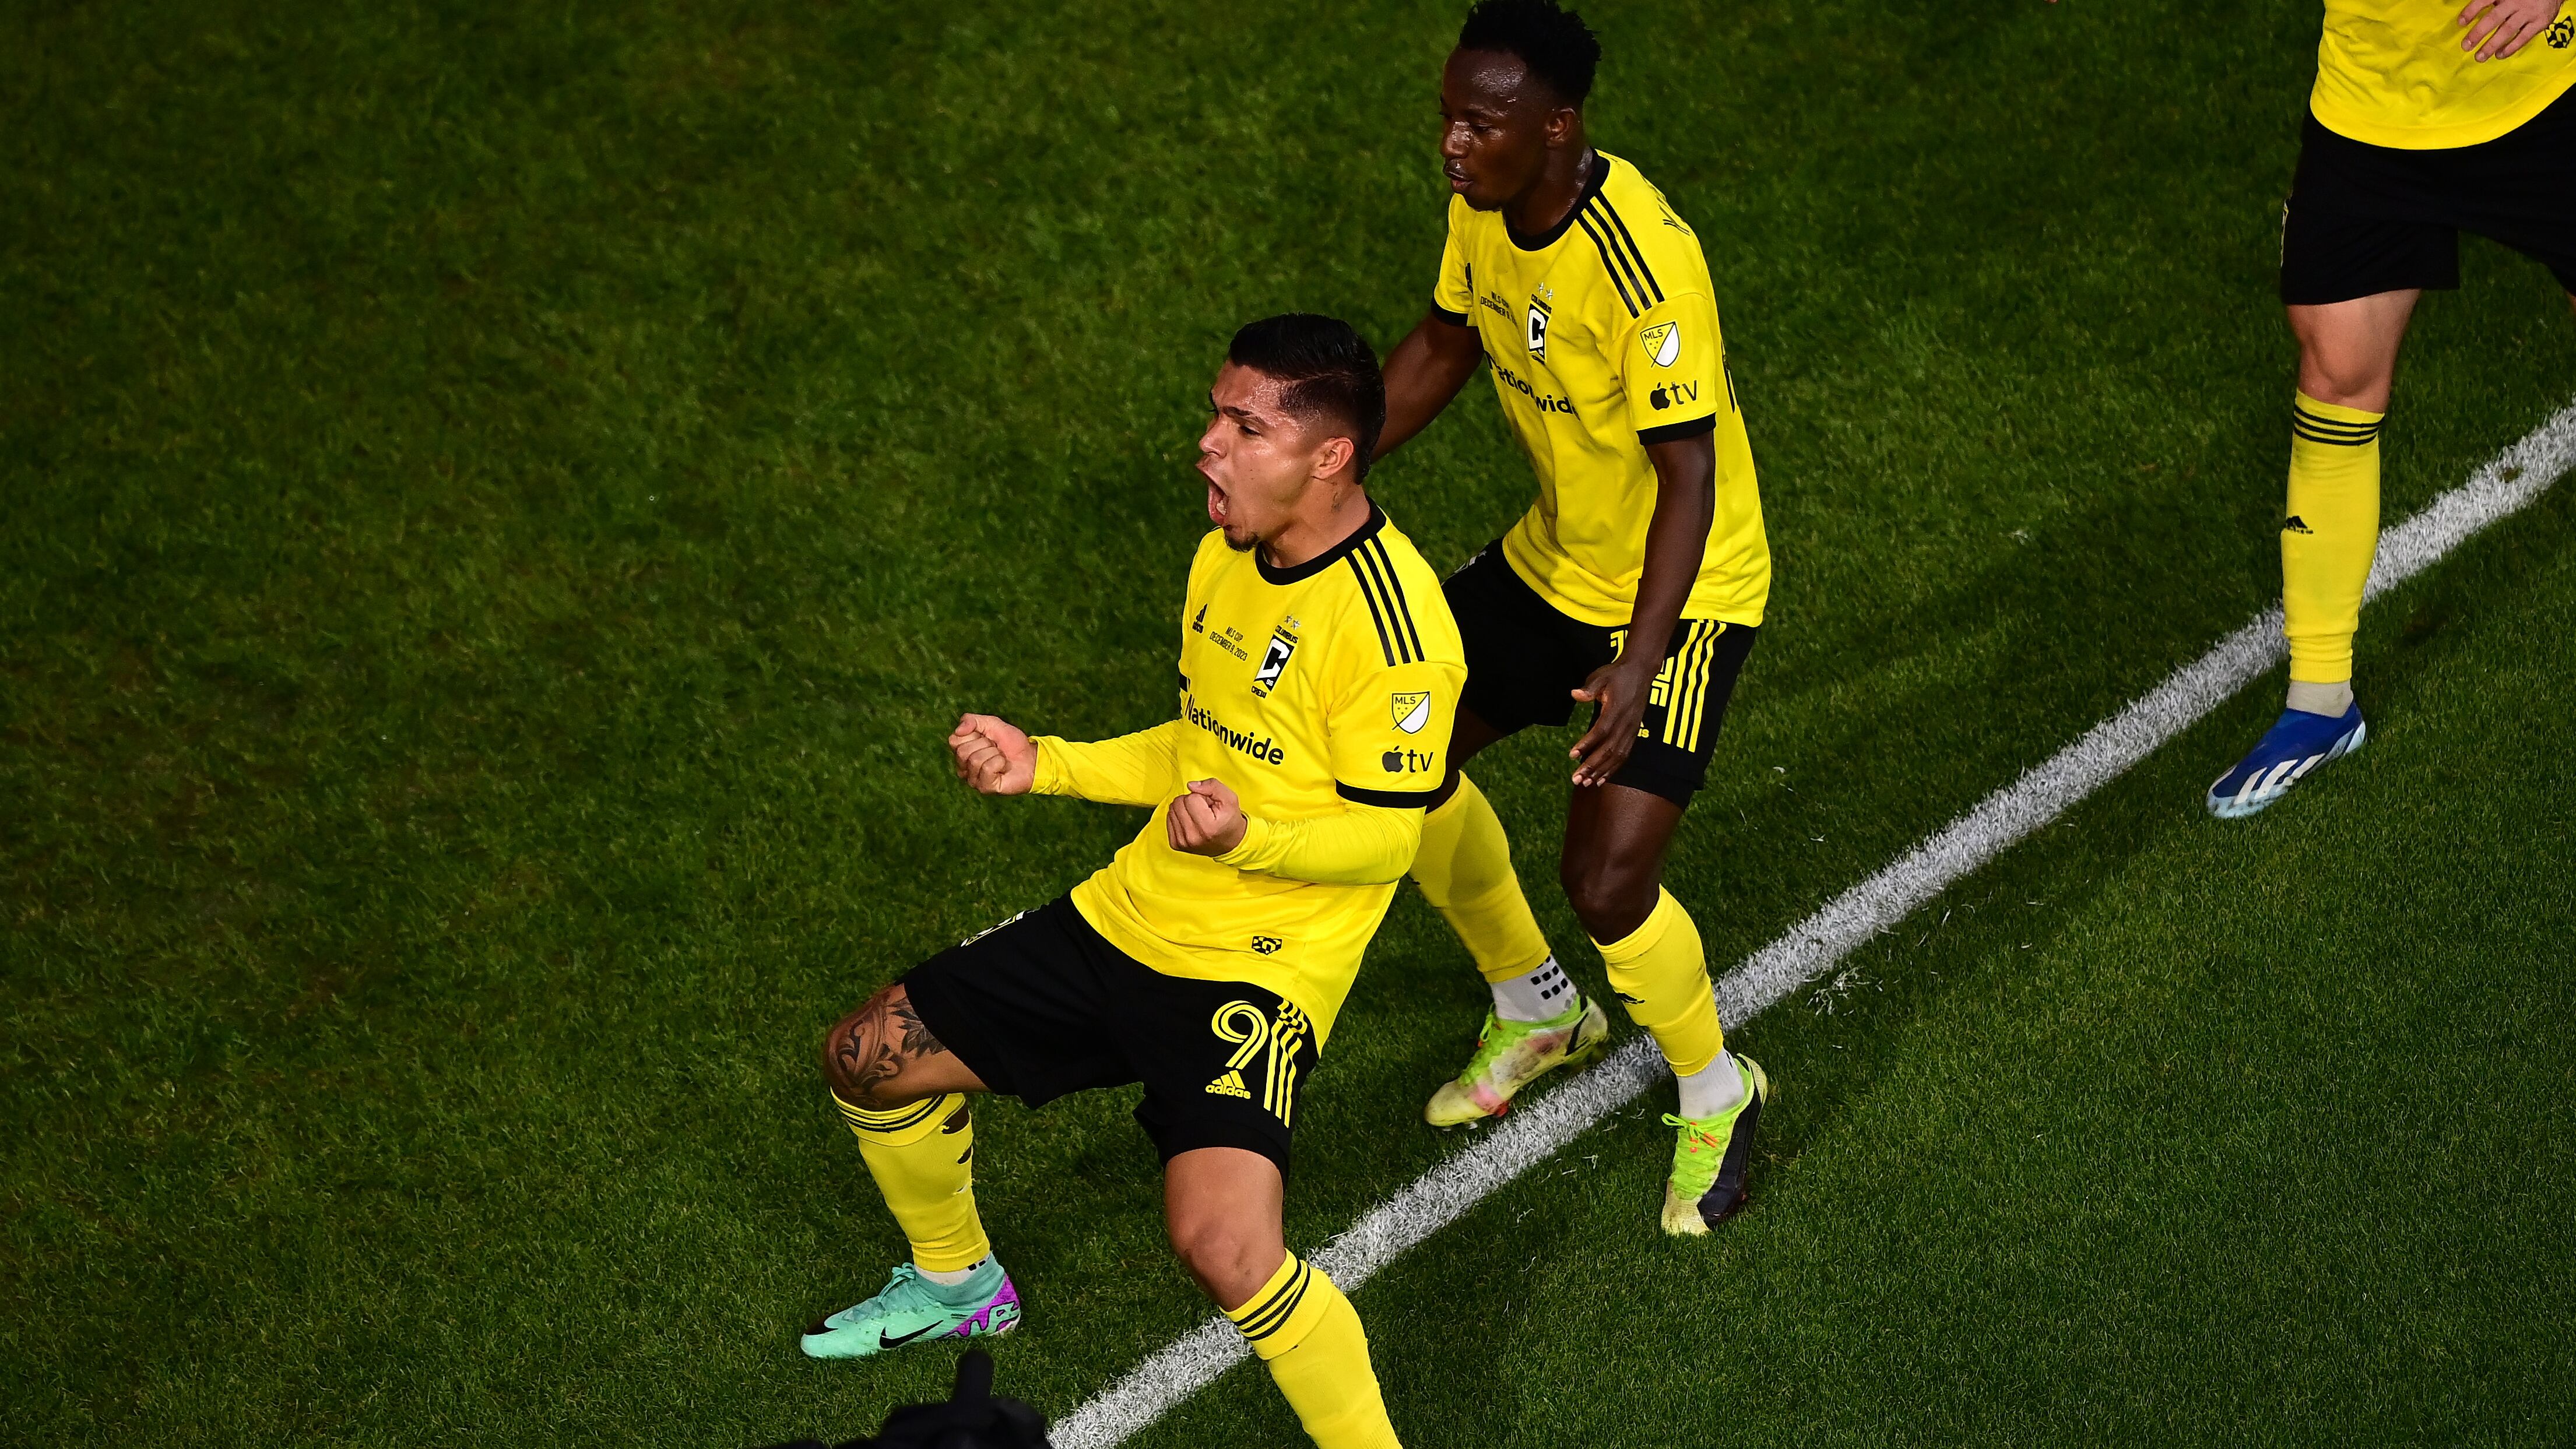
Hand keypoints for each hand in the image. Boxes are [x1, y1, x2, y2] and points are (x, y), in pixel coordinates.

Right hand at [949, 713, 1036, 794]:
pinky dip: (999, 763)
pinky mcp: (985, 788)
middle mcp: (964, 767)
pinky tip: (1003, 767)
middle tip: (996, 748)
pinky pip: (987, 769)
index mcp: (962, 752)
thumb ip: (972, 720)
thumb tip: (958, 730)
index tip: (986, 736)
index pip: (954, 740)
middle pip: (962, 751)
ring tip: (1001, 758)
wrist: (1031, 758)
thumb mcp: (992, 723)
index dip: (973, 734)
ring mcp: (973, 780)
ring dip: (994, 754)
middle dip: (984, 744)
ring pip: (975, 760)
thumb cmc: (1011, 742)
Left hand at [1167, 777, 1247, 855]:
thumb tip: (1191, 785)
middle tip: (1204, 811)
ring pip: (1172, 809)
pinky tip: (1191, 823)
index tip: (1209, 806)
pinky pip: (1169, 818)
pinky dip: (1179, 817)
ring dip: (1184, 809)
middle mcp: (1192, 837)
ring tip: (1198, 817)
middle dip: (1191, 802)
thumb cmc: (1229, 821)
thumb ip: (1213, 786)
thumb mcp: (1230, 799)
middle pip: (1178, 803)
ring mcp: (1182, 842)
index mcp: (1207, 827)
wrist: (1229, 843)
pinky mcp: (1175, 844)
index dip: (1201, 797)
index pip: (1191, 798)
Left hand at [1568, 652, 1659, 787]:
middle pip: (1609, 749)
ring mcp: (1632, 730)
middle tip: (1576, 778)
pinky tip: (1601, 779)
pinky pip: (1624, 755)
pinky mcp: (1634, 733)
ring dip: (1602, 771)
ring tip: (1586, 783)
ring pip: (1618, 756)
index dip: (1587, 744)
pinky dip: (1613, 769)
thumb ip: (1589, 688)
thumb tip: (1575, 694)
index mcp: (1617, 709)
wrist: (1641, 672)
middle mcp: (1627, 723)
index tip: (1572, 755)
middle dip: (1592, 766)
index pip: (1601, 731)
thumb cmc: (1617, 674)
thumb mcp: (1602, 676)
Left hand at [2459, 0, 2556, 58]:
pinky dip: (2511, 48)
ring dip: (2491, 45)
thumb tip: (2471, 12)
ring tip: (2479, 57)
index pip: (2484, 0)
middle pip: (2494, 18)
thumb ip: (2491, 1)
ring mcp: (2529, 12)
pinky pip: (2524, 37)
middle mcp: (2516, 1)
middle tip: (2466, 46)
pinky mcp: (2540, 22)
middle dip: (2478, 33)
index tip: (2460, 23)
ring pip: (2507, 30)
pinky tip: (2499, 55)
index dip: (2471, 11)